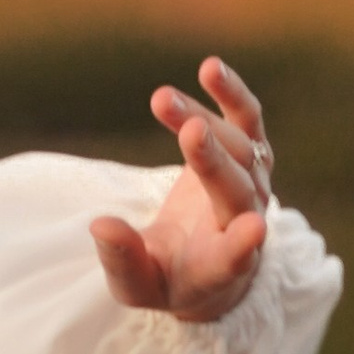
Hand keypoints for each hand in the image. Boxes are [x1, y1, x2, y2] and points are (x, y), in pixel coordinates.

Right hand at [90, 57, 276, 323]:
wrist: (203, 258)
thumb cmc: (165, 278)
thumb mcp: (135, 284)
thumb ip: (121, 260)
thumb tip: (100, 224)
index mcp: (218, 266)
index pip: (235, 257)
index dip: (243, 245)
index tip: (253, 231)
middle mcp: (243, 222)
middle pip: (236, 190)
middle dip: (213, 160)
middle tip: (188, 130)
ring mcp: (252, 185)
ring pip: (238, 149)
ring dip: (203, 120)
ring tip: (160, 98)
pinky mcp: (247, 154)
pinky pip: (246, 121)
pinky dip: (232, 95)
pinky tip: (209, 69)